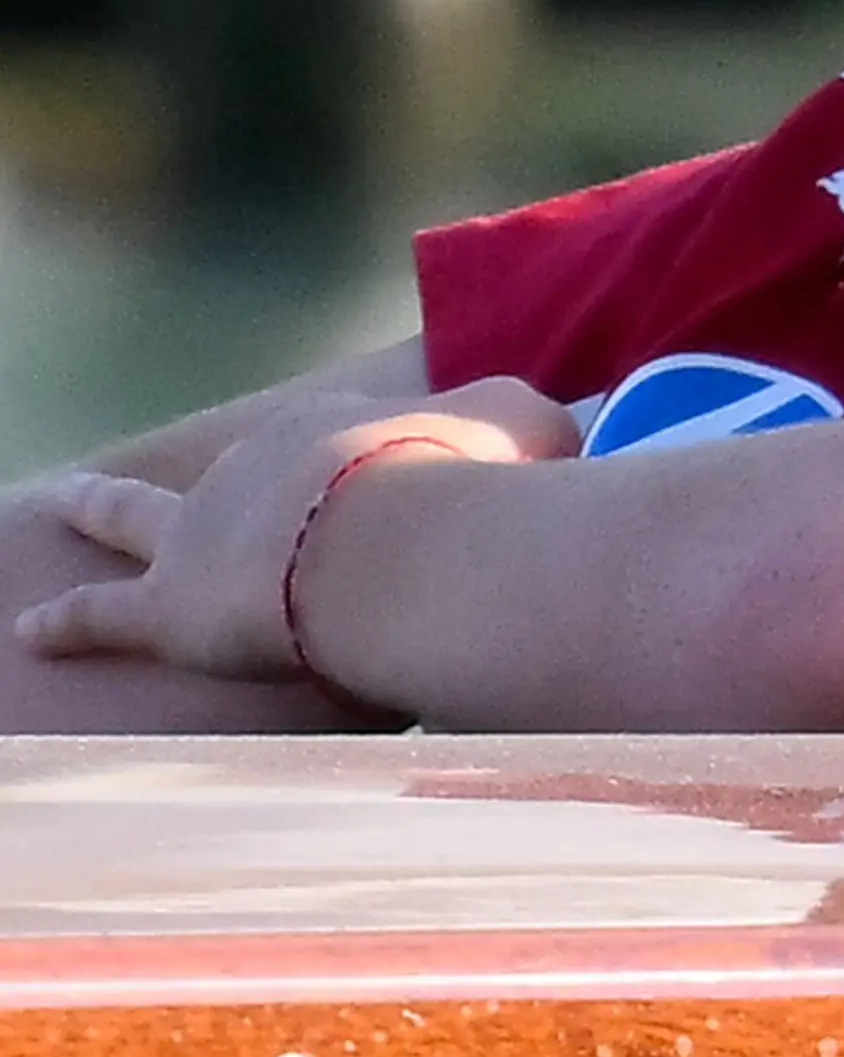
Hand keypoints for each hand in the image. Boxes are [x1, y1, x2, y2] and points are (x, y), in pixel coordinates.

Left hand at [10, 383, 572, 679]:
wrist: (395, 543)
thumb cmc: (474, 489)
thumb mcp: (531, 427)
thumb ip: (538, 426)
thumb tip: (576, 431)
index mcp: (339, 427)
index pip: (342, 441)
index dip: (371, 463)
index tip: (404, 481)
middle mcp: (255, 466)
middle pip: (235, 468)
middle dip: (238, 478)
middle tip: (221, 493)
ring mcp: (202, 531)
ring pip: (137, 516)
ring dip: (101, 509)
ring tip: (70, 502)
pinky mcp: (169, 605)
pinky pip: (104, 613)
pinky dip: (68, 622)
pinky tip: (32, 631)